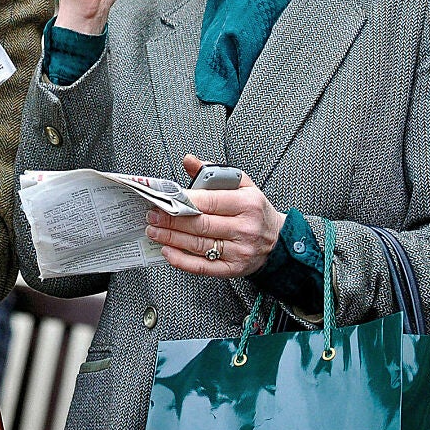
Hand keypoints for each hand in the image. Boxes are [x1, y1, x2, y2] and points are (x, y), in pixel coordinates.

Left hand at [147, 155, 282, 278]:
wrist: (277, 241)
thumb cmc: (255, 211)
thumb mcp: (242, 186)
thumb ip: (214, 172)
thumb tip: (189, 161)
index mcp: (248, 203)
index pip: (210, 201)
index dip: (184, 201)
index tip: (165, 199)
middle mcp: (245, 228)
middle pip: (201, 224)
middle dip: (171, 220)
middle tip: (153, 215)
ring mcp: (239, 251)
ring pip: (198, 245)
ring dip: (171, 238)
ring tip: (154, 231)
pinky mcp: (233, 269)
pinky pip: (203, 266)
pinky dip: (182, 260)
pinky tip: (168, 251)